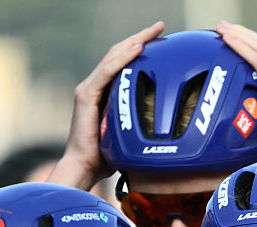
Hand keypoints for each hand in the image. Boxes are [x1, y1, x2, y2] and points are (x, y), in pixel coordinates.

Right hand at [48, 22, 164, 189]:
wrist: (85, 168)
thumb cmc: (108, 157)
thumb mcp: (131, 135)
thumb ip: (143, 124)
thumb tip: (172, 126)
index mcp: (106, 93)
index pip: (125, 63)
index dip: (141, 48)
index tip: (162, 39)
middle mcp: (96, 86)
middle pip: (120, 54)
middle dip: (140, 38)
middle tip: (160, 27)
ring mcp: (89, 89)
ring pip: (114, 58)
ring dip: (134, 42)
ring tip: (153, 32)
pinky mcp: (86, 95)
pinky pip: (107, 72)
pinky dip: (122, 59)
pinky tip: (138, 48)